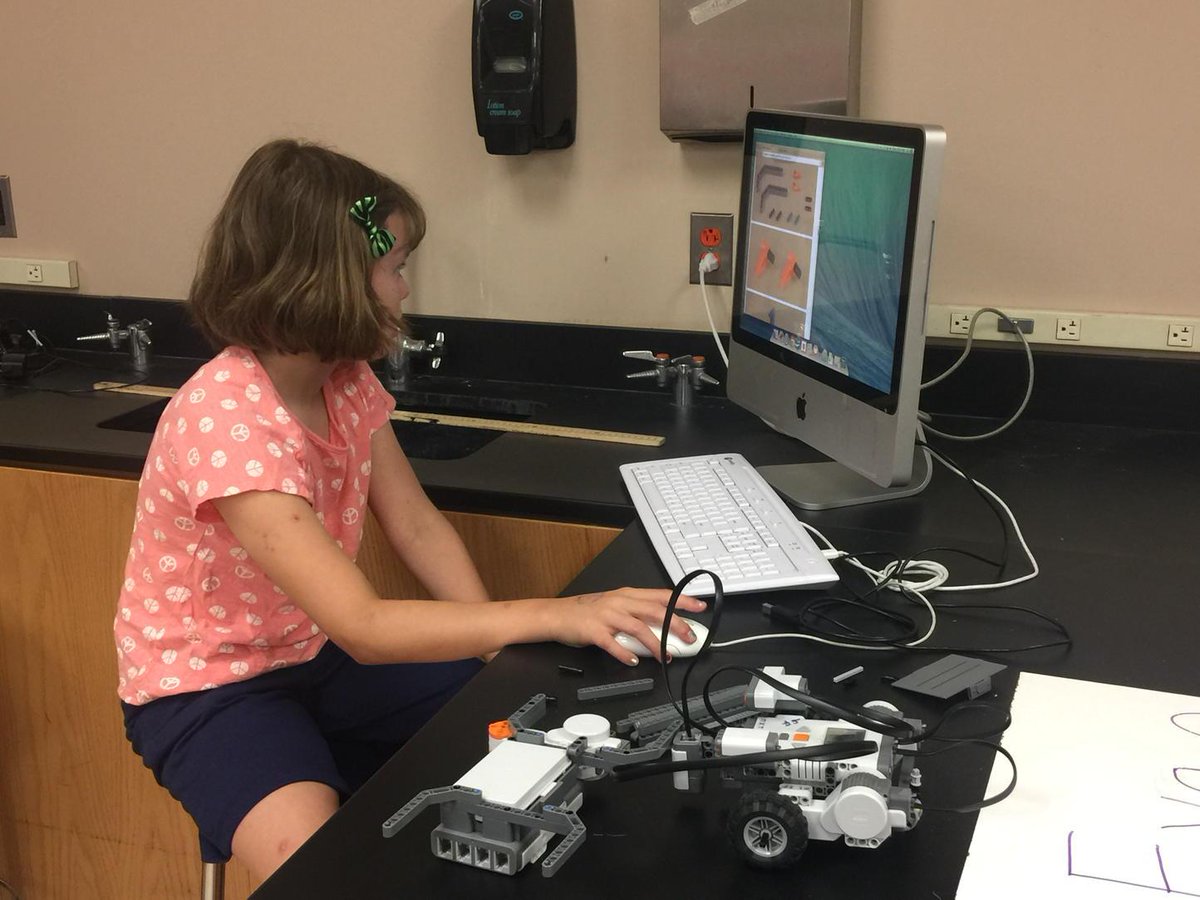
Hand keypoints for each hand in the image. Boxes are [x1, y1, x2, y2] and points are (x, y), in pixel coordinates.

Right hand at [552, 587, 706, 664]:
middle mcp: (619, 602)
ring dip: (655, 644)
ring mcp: (607, 616)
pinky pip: (613, 644)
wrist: (557, 615)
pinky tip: (634, 661)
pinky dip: (626, 654)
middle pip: (654, 611)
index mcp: (627, 595)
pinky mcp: (594, 631)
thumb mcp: (615, 605)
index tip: (700, 607)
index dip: (682, 600)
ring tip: (666, 657)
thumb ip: (637, 613)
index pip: (660, 595)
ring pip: (638, 628)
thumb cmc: (587, 612)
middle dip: (675, 624)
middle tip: (690, 638)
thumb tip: (662, 626)